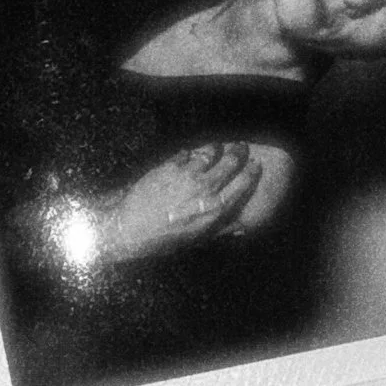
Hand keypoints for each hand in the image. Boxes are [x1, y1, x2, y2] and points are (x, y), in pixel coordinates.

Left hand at [93, 144, 262, 262]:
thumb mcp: (197, 238)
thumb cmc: (165, 239)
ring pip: (210, 152)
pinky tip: (191, 153)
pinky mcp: (169, 166)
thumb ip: (219, 226)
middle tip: (241, 147)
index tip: (255, 164)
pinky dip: (191, 153)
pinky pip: (186, 154)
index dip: (252, 171)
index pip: (243, 182)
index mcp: (216, 207)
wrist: (130, 228)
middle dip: (238, 152)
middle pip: (230, 162)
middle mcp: (206, 188)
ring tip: (218, 146)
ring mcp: (187, 174)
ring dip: (216, 148)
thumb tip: (238, 225)